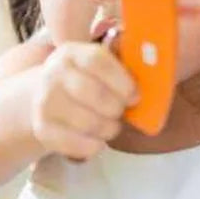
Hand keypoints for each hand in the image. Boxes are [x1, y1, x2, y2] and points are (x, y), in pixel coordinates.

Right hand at [30, 42, 139, 160]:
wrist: (42, 98)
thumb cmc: (84, 81)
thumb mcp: (98, 67)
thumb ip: (123, 69)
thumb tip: (158, 77)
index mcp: (72, 53)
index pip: (98, 60)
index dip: (122, 80)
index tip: (135, 96)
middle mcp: (53, 73)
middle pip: (93, 93)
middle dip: (115, 107)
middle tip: (121, 112)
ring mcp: (44, 102)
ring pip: (87, 121)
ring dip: (108, 128)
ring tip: (111, 126)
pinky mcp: (42, 129)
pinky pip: (76, 144)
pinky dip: (94, 146)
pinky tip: (96, 139)